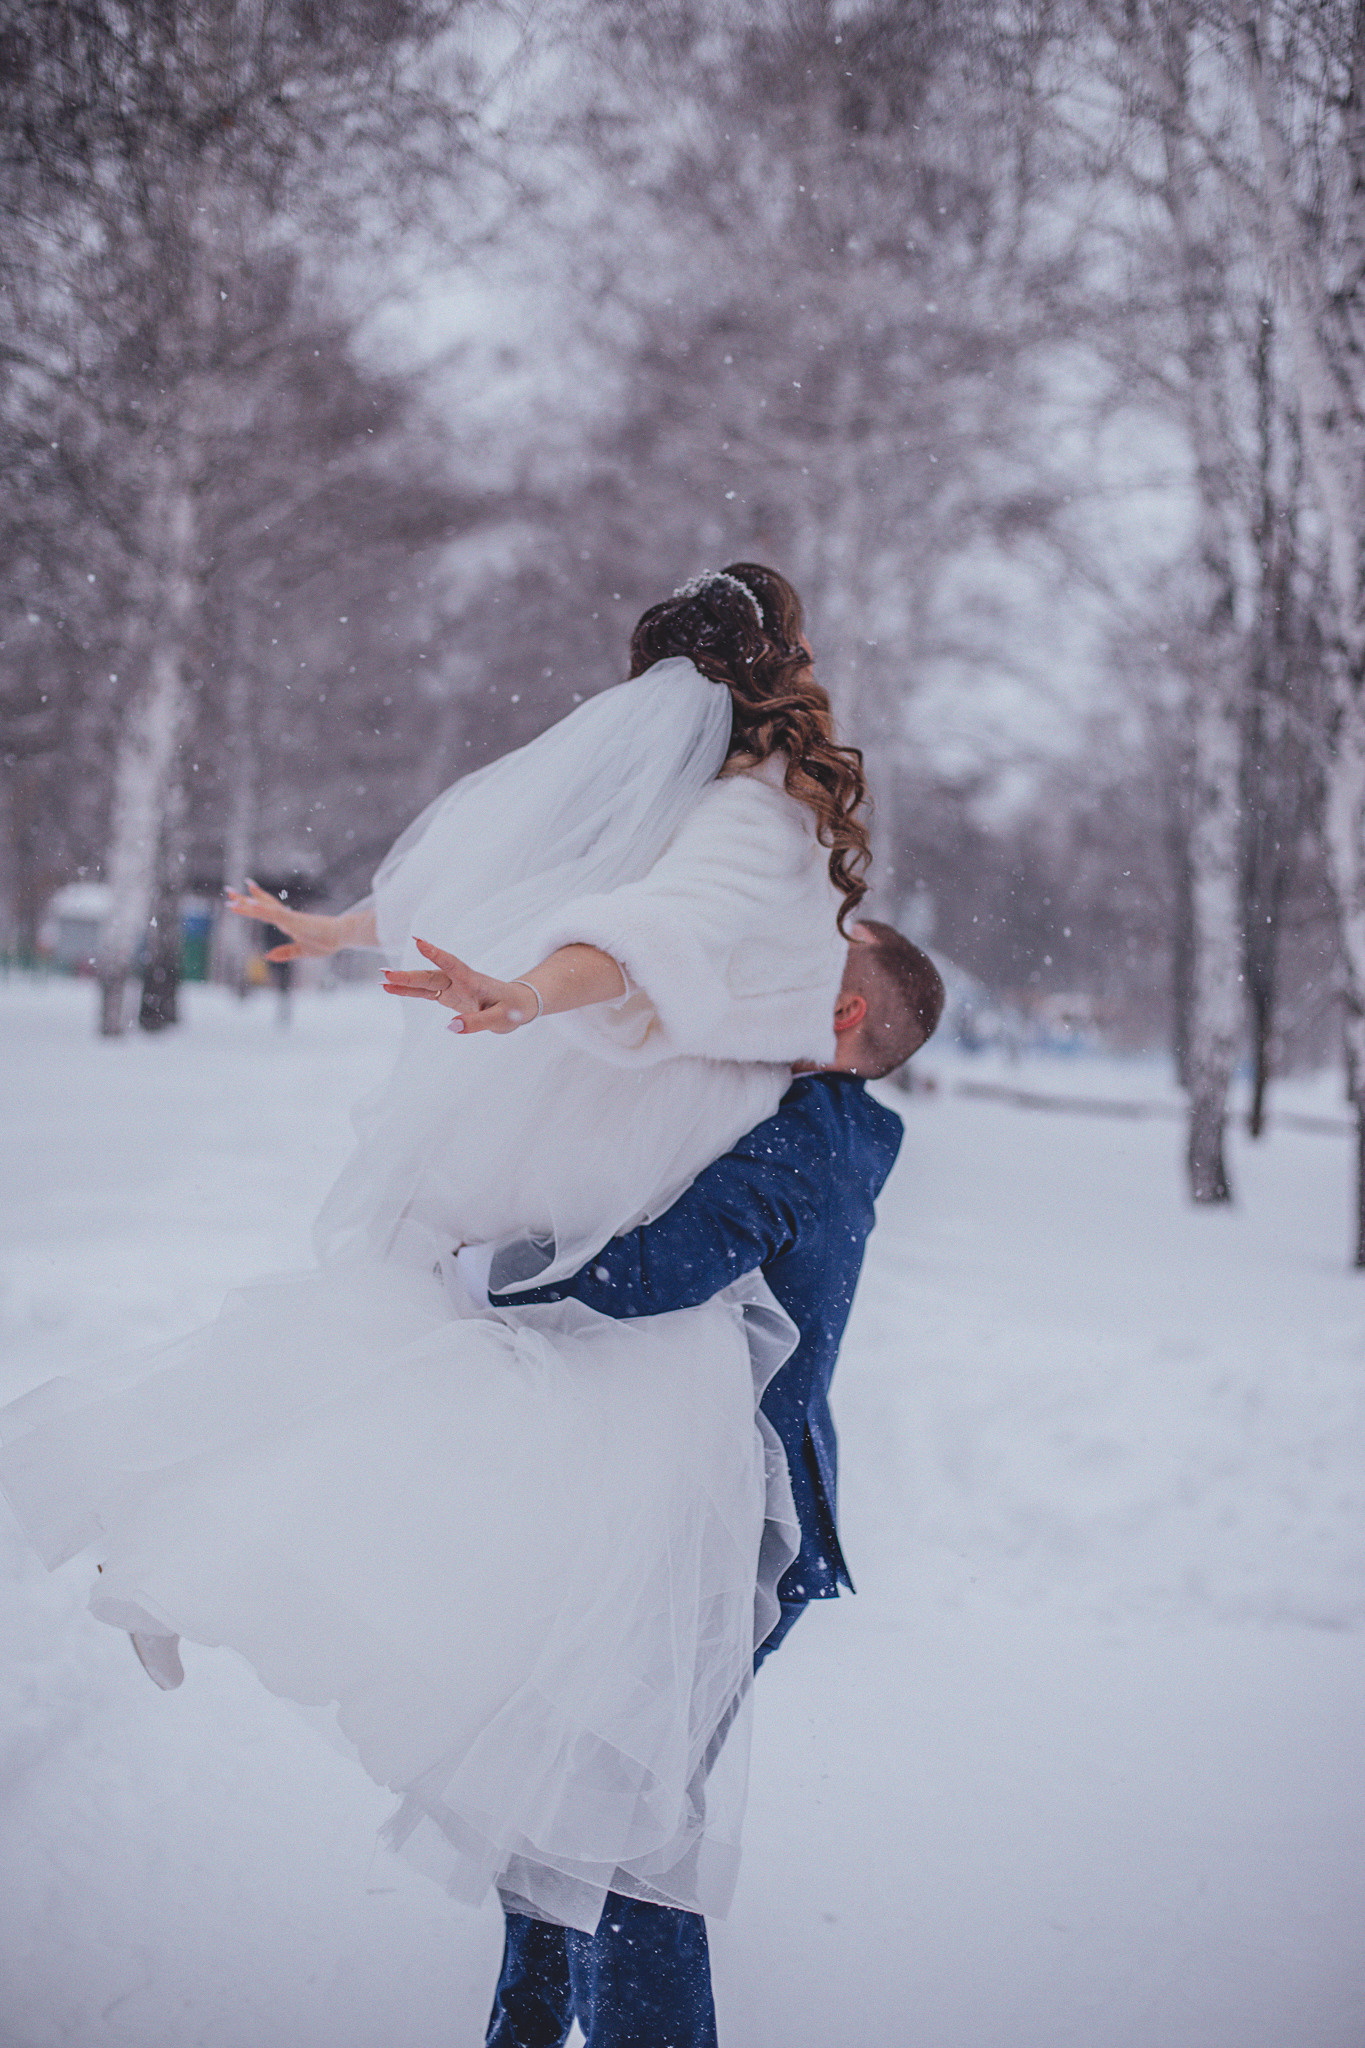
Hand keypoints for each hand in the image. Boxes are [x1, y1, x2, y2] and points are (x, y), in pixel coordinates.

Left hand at [224, 880, 341, 961]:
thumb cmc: (326, 942)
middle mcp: (285, 918)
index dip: (253, 903)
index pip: (266, 910)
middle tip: (227, 891)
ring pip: (264, 909)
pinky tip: (251, 904)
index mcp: (287, 922)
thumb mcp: (302, 952)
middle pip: (261, 906)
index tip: (240, 896)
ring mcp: (289, 918)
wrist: (342, 936)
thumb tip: (267, 957)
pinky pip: (275, 914)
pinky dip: (262, 909)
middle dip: (243, 899)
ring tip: (232, 897)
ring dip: (247, 903)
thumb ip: (285, 953)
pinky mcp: (294, 921)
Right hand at [383, 937, 539, 1033]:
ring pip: (425, 982)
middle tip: (386, 974)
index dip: (437, 954)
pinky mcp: (448, 995)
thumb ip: (477, 1022)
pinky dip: (408, 991)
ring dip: (404, 981)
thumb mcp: (501, 1019)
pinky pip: (425, 992)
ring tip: (382, 979)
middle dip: (409, 975)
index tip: (419, 942)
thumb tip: (450, 1027)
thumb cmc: (513, 1009)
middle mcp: (460, 980)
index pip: (453, 964)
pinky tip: (389, 989)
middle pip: (432, 975)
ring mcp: (452, 986)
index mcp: (474, 981)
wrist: (518, 1004)